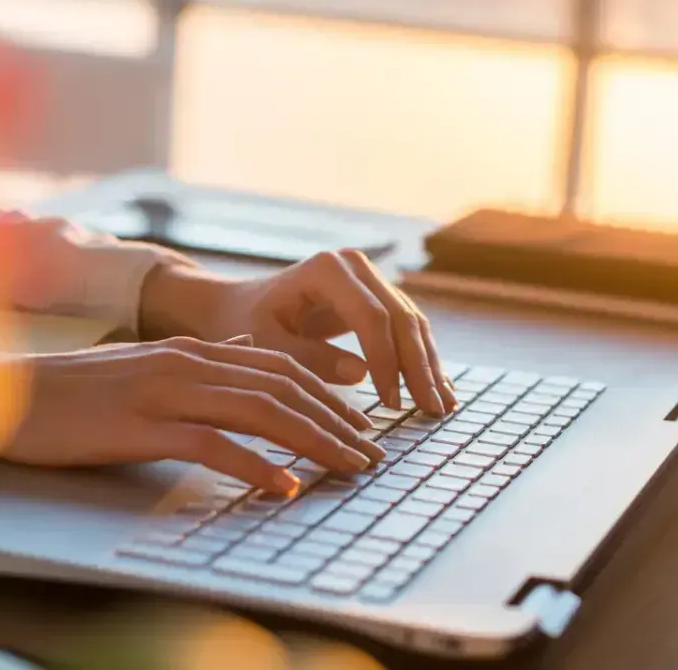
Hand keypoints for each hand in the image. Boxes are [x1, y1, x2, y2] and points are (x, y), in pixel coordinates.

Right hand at [0, 336, 384, 492]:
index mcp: (191, 350)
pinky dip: (254, 465)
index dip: (327, 395)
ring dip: (313, 441)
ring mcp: (165, 391)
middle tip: (372, 453)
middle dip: (335, 420)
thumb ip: (198, 362)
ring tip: (349, 468)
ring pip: (260, 411)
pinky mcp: (141, 425)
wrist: (7, 395)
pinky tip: (284, 486)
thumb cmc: (73, 392)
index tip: (360, 426)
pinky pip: (211, 444)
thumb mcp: (144, 366)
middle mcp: (187, 362)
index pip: (278, 367)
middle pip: (282, 387)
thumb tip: (245, 355)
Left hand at [140, 250, 456, 415]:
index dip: (386, 361)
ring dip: (429, 366)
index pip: (371, 316)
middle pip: (401, 317)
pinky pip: (407, 329)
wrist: (235, 307)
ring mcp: (369, 278)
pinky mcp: (376, 297)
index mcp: (326, 269)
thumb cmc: (242, 325)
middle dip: (419, 367)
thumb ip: (308, 358)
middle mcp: (355, 266)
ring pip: (412, 323)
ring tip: (442, 407)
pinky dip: (422, 361)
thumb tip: (362, 373)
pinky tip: (437, 390)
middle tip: (432, 411)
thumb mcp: (265, 345)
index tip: (390, 404)